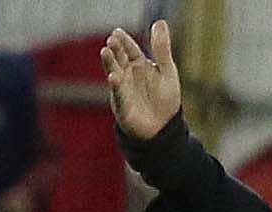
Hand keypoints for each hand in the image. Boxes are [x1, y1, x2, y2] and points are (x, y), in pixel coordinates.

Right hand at [100, 21, 182, 143]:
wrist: (164, 129)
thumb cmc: (165, 100)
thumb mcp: (167, 71)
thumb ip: (162, 49)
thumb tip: (159, 22)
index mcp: (139, 65)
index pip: (130, 49)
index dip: (124, 41)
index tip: (117, 32)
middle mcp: (128, 75)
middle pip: (119, 59)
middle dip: (115, 50)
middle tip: (111, 40)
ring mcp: (123, 90)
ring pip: (114, 73)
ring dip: (109, 63)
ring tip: (105, 52)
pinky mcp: (123, 106)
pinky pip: (119, 95)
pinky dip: (116, 86)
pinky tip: (114, 78)